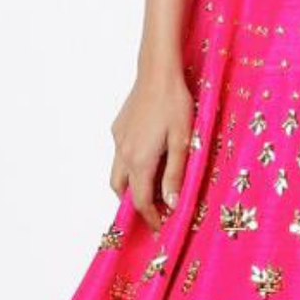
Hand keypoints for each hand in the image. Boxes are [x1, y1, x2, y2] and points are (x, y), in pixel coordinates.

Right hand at [110, 65, 194, 230]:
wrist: (158, 73)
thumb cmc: (175, 105)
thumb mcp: (183, 142)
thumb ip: (175, 175)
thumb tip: (171, 204)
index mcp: (140, 160)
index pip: (140, 201)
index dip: (150, 217)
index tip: (160, 226)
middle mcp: (123, 153)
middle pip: (121, 191)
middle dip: (135, 204)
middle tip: (155, 209)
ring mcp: (118, 140)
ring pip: (116, 173)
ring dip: (129, 186)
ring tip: (151, 186)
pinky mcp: (117, 128)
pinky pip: (119, 154)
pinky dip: (129, 166)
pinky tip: (148, 156)